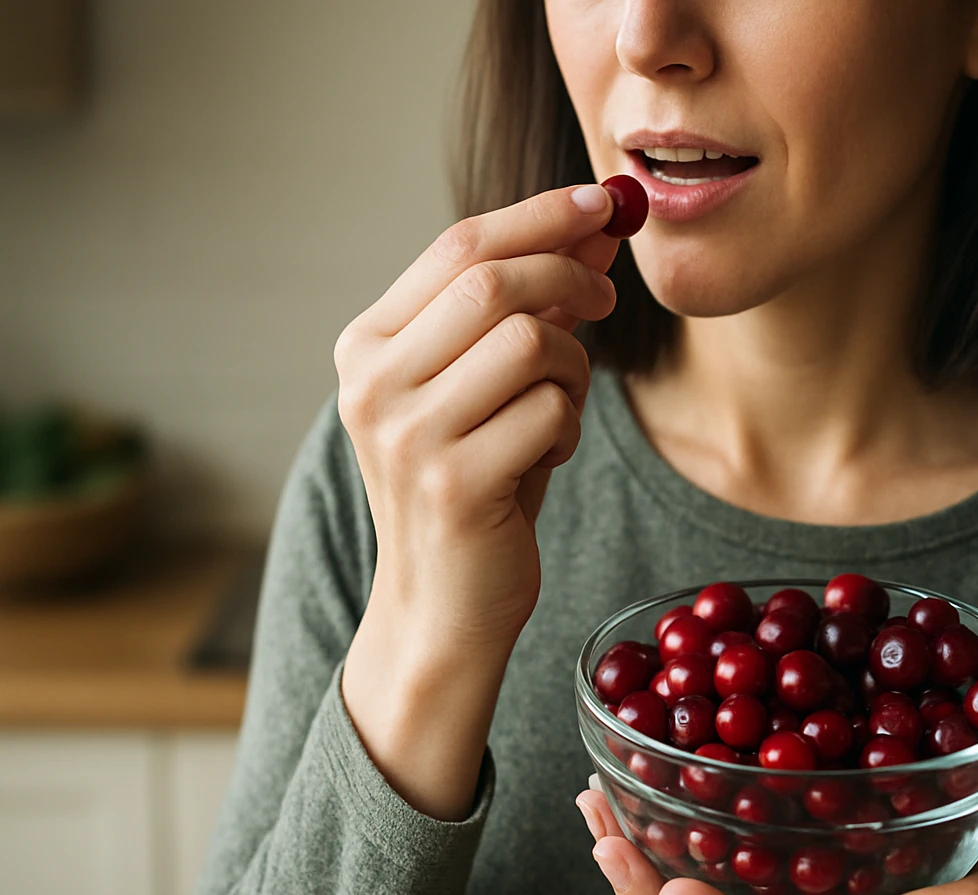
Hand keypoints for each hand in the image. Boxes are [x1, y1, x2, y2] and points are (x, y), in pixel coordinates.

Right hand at [335, 184, 621, 819]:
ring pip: (530, 342)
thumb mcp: (493, 385)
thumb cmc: (475, 485)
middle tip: (606, 301)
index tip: (605, 201)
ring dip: (572, 367)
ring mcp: (407, 435)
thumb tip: (597, 223)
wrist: (443, 607)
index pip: (458, 245)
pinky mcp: (454, 484)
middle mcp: (372, 383)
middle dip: (569, 279)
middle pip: (494, 281)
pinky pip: (550, 411)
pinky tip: (548, 455)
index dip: (540, 215)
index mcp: (368, 346)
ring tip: (559, 406)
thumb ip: (532, 304)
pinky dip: (570, 424)